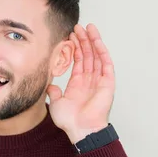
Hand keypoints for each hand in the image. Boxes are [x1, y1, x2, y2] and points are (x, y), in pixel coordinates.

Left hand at [47, 23, 115, 143]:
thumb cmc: (70, 121)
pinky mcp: (108, 83)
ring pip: (96, 56)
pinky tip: (97, 40)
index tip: (70, 36)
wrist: (81, 129)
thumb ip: (53, 92)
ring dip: (92, 41)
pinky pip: (106, 63)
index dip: (74, 48)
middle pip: (87, 55)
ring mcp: (99, 81)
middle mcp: (89, 81)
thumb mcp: (56, 103)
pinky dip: (102, 51)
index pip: (78, 61)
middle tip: (77, 27)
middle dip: (83, 40)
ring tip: (88, 27)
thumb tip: (49, 85)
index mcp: (78, 84)